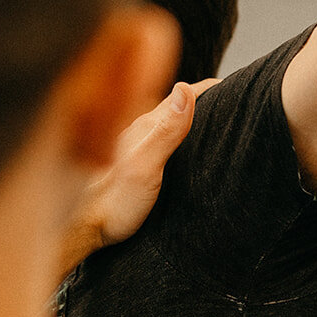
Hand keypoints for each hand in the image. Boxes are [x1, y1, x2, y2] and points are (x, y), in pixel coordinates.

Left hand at [59, 77, 218, 277]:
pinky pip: (157, 136)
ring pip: (164, 118)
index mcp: (144, 124)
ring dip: (187, 114)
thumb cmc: (111, 204)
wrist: (80, 229)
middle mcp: (137, 129)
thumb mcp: (144, 167)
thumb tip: (185, 88)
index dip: (210, 89)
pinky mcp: (129, 160)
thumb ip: (165, 131)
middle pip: (175, 103)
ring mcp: (132, 143)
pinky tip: (179, 143)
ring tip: (212, 118)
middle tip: (231, 98)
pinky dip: (174, 131)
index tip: (236, 87)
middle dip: (202, 97)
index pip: (183, 94)